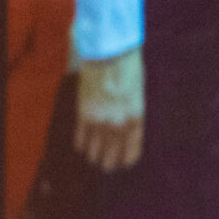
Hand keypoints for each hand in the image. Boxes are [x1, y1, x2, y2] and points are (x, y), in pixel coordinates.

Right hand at [74, 47, 143, 171]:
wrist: (109, 54)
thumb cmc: (128, 69)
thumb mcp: (137, 95)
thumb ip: (132, 115)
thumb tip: (125, 131)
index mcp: (135, 120)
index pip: (131, 153)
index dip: (126, 161)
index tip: (123, 164)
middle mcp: (117, 125)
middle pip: (110, 158)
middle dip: (108, 163)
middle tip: (106, 165)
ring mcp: (99, 122)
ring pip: (93, 152)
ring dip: (94, 156)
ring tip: (94, 157)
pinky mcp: (83, 115)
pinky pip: (80, 140)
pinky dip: (81, 145)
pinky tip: (83, 145)